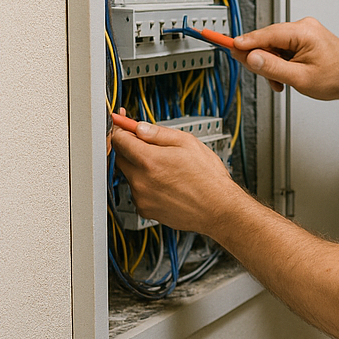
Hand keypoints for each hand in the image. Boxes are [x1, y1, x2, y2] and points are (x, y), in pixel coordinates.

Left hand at [111, 120, 241, 234]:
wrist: (219, 209)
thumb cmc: (209, 179)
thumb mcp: (189, 144)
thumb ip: (160, 133)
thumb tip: (140, 128)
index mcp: (149, 160)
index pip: (119, 140)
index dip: (122, 130)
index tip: (124, 128)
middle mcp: (140, 180)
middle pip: (121, 157)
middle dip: (132, 150)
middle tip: (152, 149)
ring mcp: (141, 197)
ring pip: (130, 176)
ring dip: (141, 170)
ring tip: (167, 171)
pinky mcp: (145, 210)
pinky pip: (138, 193)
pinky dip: (147, 187)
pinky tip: (166, 186)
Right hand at [233, 17, 338, 100]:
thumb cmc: (338, 78)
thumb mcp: (301, 78)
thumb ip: (273, 68)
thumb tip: (251, 58)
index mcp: (304, 32)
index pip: (266, 34)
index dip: (245, 42)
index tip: (227, 44)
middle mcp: (304, 27)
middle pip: (268, 40)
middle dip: (262, 60)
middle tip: (262, 76)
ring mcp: (304, 33)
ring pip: (274, 47)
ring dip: (272, 66)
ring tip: (282, 83)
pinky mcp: (304, 41)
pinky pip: (283, 50)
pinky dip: (280, 64)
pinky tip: (286, 77)